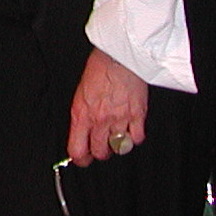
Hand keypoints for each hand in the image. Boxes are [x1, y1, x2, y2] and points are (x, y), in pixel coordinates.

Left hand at [66, 47, 148, 165]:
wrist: (118, 56)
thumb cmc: (99, 69)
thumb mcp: (80, 93)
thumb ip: (82, 115)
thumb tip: (82, 132)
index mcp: (81, 114)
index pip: (77, 149)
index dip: (80, 159)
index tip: (82, 159)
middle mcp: (99, 119)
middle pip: (100, 152)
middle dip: (100, 152)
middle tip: (102, 146)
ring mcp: (119, 119)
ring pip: (119, 148)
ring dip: (118, 145)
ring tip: (117, 136)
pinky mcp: (137, 115)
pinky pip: (137, 138)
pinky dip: (135, 137)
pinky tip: (131, 129)